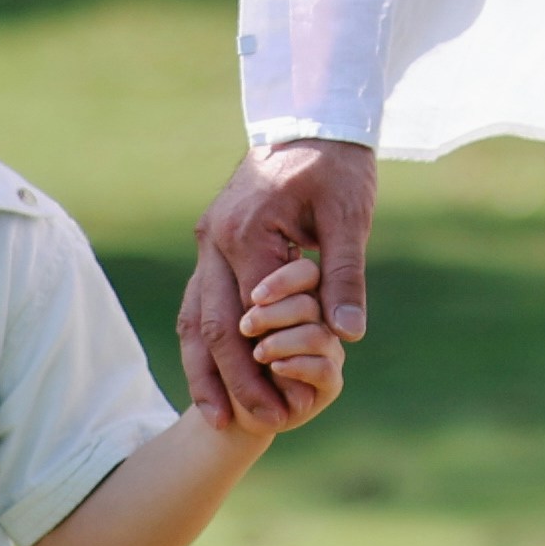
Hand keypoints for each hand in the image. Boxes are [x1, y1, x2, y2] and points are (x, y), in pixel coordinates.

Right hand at [186, 138, 373, 433]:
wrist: (309, 119)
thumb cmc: (337, 167)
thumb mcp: (350, 218)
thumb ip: (345, 277)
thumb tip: (348, 336)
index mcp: (249, 235)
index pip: (251, 318)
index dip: (263, 368)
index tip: (282, 409)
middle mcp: (215, 240)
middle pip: (212, 325)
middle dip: (231, 380)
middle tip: (252, 426)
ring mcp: (207, 241)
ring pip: (194, 316)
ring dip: (204, 368)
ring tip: (216, 416)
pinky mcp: (212, 242)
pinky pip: (199, 299)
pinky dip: (204, 340)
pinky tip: (212, 374)